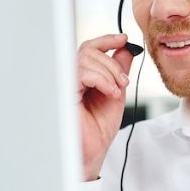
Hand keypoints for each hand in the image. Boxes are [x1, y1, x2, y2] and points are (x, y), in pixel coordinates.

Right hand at [78, 34, 134, 180]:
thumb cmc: (98, 128)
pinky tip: (110, 93)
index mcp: (81, 76)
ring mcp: (64, 83)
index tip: (123, 39)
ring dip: (108, 73)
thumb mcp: (116, 92)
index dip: (106, 39)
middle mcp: (70, 77)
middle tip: (123, 81)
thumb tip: (126, 49)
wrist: (92, 151)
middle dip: (111, 63)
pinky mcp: (63, 92)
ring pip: (86, 59)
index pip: (89, 48)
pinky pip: (82, 73)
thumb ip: (118, 70)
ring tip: (116, 91)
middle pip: (89, 50)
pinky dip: (101, 79)